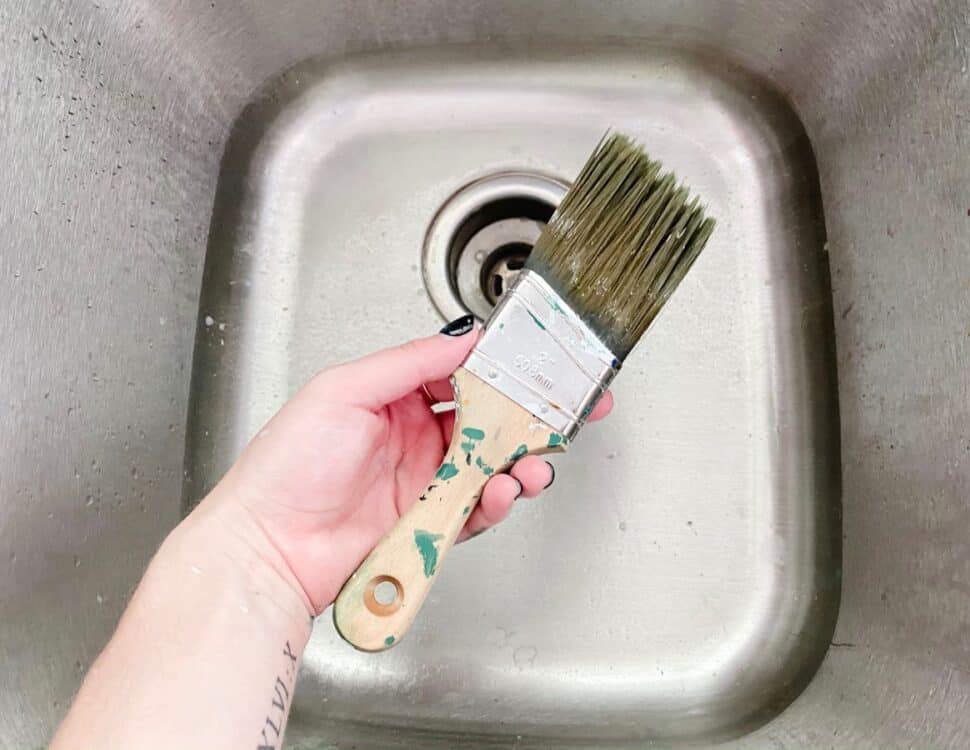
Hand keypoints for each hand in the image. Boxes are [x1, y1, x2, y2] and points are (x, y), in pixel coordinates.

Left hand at [211, 317, 612, 612]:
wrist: (268, 546)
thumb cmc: (288, 464)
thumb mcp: (346, 389)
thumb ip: (411, 361)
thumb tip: (463, 337)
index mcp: (394, 396)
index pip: (463, 373)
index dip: (505, 369)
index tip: (541, 364)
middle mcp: (413, 435)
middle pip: (489, 419)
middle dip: (533, 416)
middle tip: (574, 410)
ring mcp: (423, 481)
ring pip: (492, 465)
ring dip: (522, 462)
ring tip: (536, 464)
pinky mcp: (429, 524)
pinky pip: (477, 508)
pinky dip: (498, 501)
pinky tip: (505, 492)